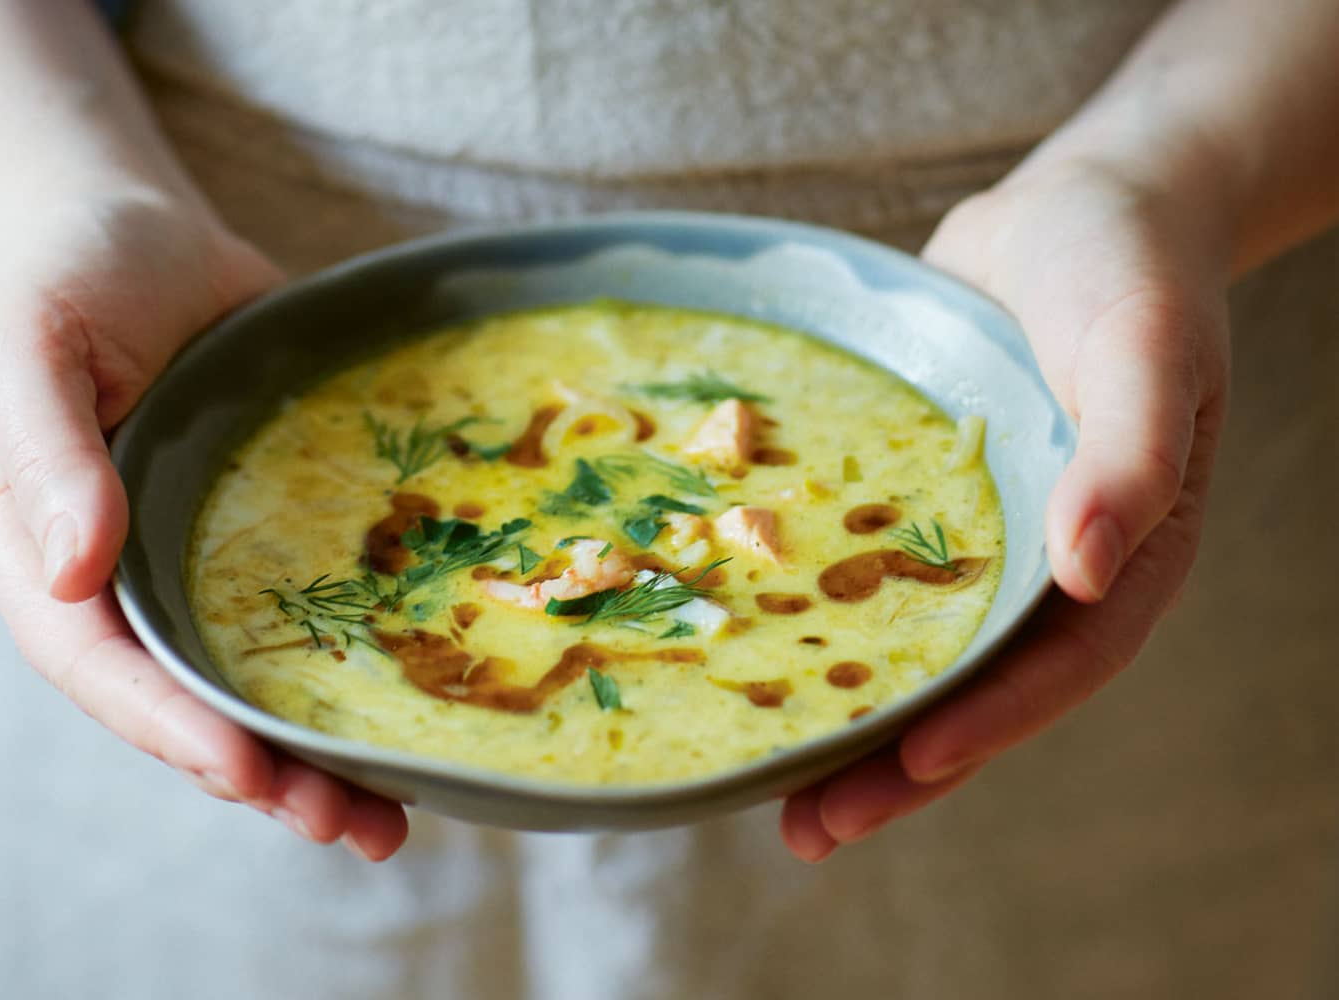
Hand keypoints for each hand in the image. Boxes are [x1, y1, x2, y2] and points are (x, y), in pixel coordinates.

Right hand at [0, 193, 408, 858]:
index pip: (100, 664)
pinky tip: (414, 726)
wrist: (149, 239)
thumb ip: (44, 448)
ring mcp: (200, 571)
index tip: (245, 769)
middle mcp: (125, 585)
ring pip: (255, 685)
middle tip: (343, 823)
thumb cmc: (73, 279)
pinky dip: (355, 680)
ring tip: (390, 822)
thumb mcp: (30, 342)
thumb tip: (70, 570)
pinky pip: (311, 626)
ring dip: (318, 757)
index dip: (169, 724)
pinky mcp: (269, 548)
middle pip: (186, 702)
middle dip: (262, 772)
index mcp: (40, 556)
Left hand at [781, 159, 1231, 859]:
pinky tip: (747, 660)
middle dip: (898, 765)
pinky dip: (817, 629)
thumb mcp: (1144, 346)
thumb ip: (1129, 453)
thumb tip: (1086, 568)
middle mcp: (1041, 567)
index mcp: (1117, 553)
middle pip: (973, 689)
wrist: (1077, 208)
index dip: (993, 721)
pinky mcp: (910, 509)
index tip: (916, 760)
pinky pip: (864, 581)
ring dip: (849, 726)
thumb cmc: (1125, 270)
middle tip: (810, 829)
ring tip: (769, 793)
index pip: (1060, 663)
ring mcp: (973, 543)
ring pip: (911, 654)